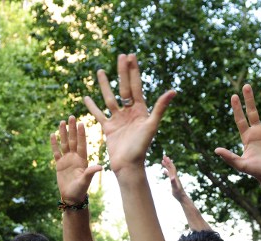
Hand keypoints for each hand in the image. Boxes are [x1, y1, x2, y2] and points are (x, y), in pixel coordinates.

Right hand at [52, 116, 102, 203]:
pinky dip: (54, 144)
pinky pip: (56, 152)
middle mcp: (75, 158)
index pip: (82, 144)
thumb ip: (90, 172)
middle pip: (73, 140)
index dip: (81, 134)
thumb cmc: (80, 190)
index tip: (81, 123)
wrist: (72, 197)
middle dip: (72, 129)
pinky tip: (52, 134)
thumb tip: (101, 167)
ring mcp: (67, 160)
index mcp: (83, 160)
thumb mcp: (85, 181)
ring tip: (62, 122)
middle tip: (71, 116)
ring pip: (64, 144)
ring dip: (63, 133)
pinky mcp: (59, 164)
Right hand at [84, 53, 174, 172]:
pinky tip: (86, 97)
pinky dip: (92, 106)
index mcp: (141, 111)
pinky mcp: (108, 128)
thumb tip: (173, 91)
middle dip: (123, 72)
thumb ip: (160, 107)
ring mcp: (118, 119)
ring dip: (105, 85)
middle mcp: (129, 113)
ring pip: (110, 98)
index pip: (136, 86)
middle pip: (124, 87)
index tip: (131, 55)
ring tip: (100, 71)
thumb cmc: (141, 148)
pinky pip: (99, 114)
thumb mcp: (151, 125)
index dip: (134, 71)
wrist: (128, 166)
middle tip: (121, 55)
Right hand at [162, 156, 186, 201]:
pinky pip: (169, 174)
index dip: (168, 162)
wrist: (182, 197)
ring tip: (163, 161)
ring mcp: (174, 178)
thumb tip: (172, 178)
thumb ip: (173, 182)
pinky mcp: (173, 181)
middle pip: (171, 167)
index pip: (171, 167)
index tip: (165, 157)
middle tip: (164, 156)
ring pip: (170, 170)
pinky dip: (166, 172)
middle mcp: (174, 176)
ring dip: (167, 165)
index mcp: (174, 176)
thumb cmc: (178, 193)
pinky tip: (164, 171)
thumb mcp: (175, 188)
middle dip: (167, 161)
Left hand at [214, 84, 260, 182]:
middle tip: (246, 86)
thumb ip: (229, 157)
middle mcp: (258, 132)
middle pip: (252, 112)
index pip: (240, 119)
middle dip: (249, 99)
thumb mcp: (241, 165)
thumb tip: (216, 150)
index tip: (234, 96)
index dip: (237, 108)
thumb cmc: (257, 172)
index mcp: (247, 137)